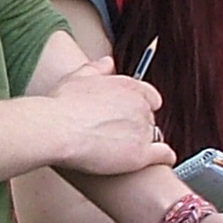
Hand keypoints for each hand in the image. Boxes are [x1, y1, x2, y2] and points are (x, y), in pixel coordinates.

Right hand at [45, 66, 171, 177]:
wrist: (57, 129)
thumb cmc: (62, 104)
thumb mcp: (78, 77)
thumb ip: (97, 68)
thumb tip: (108, 62)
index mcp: (129, 86)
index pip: (150, 96)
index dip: (140, 107)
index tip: (128, 115)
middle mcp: (141, 106)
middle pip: (150, 118)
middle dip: (137, 126)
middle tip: (117, 135)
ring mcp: (143, 130)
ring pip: (154, 136)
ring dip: (144, 142)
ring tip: (124, 150)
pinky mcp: (141, 154)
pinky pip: (164, 154)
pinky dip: (165, 157)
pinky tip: (162, 160)